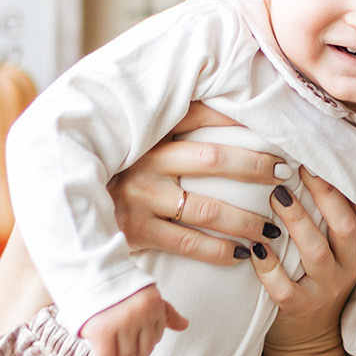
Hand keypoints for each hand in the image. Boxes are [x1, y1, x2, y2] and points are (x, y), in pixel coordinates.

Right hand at [80, 282, 186, 355]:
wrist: (86, 274)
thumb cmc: (117, 287)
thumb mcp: (145, 294)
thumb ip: (164, 311)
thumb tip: (184, 325)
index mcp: (154, 303)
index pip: (155, 339)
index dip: (141, 341)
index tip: (128, 336)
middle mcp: (141, 313)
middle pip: (143, 352)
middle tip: (117, 349)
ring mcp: (123, 322)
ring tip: (108, 350)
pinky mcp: (102, 331)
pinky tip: (98, 355)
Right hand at [109, 102, 293, 262]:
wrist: (70, 212)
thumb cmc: (117, 173)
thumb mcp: (137, 144)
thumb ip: (170, 127)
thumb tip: (221, 103)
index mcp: (149, 135)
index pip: (198, 115)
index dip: (236, 119)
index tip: (271, 126)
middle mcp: (146, 163)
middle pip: (213, 159)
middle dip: (255, 165)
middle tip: (285, 172)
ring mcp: (142, 198)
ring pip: (207, 208)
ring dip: (244, 218)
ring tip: (271, 225)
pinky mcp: (137, 232)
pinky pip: (189, 243)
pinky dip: (219, 250)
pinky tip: (242, 253)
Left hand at [254, 168, 355, 355]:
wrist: (308, 340)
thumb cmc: (316, 279)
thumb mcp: (337, 250)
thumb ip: (331, 217)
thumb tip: (306, 162)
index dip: (351, 187)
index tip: (329, 159)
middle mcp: (347, 267)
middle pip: (345, 227)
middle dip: (325, 195)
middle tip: (299, 168)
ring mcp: (325, 289)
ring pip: (315, 253)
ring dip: (296, 222)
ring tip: (276, 196)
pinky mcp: (299, 309)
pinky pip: (284, 288)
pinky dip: (269, 268)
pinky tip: (255, 248)